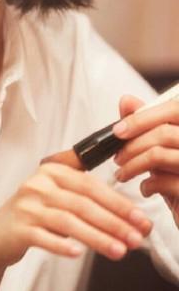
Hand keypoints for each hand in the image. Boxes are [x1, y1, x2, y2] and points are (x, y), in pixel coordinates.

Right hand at [0, 161, 151, 270]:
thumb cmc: (34, 215)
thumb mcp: (55, 193)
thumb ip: (83, 191)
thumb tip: (128, 213)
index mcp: (51, 171)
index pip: (90, 185)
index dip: (118, 202)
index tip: (140, 219)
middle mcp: (37, 184)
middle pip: (82, 203)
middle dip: (113, 222)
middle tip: (135, 239)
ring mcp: (26, 206)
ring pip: (67, 221)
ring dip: (96, 237)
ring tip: (118, 251)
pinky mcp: (18, 228)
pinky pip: (43, 237)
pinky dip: (62, 245)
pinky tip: (79, 254)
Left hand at [114, 95, 178, 227]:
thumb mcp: (163, 151)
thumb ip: (147, 124)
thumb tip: (126, 100)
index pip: (174, 108)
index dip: (142, 117)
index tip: (118, 130)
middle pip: (164, 132)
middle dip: (132, 144)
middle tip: (117, 157)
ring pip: (159, 155)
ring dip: (132, 165)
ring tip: (122, 174)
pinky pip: (164, 181)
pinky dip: (147, 185)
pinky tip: (146, 189)